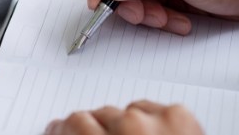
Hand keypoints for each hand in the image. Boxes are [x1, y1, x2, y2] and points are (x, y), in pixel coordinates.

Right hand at [44, 100, 203, 134]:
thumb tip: (65, 134)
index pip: (71, 124)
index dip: (62, 131)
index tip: (60, 132)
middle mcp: (126, 129)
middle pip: (91, 115)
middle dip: (92, 131)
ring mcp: (153, 119)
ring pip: (119, 110)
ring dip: (121, 126)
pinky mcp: (178, 113)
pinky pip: (146, 107)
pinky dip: (147, 120)